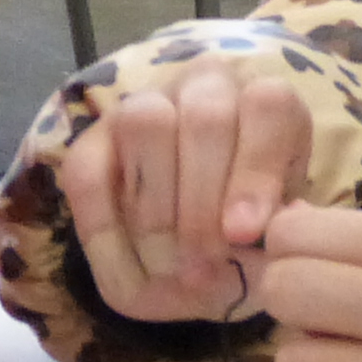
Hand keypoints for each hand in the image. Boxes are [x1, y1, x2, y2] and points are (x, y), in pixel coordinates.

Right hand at [54, 53, 315, 324]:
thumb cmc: (253, 241)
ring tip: (172, 266)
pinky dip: (106, 228)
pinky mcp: (91, 144)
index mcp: (267, 107)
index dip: (255, 168)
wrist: (201, 257)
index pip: (267, 105)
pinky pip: (86, 172)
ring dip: (158, 207)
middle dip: (203, 202)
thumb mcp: (275, 240)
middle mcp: (206, 90)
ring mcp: (144, 108)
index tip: (245, 233)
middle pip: (205, 116)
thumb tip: (246, 240)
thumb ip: (271, 236)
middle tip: (205, 264)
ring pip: (145, 123)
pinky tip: (132, 271)